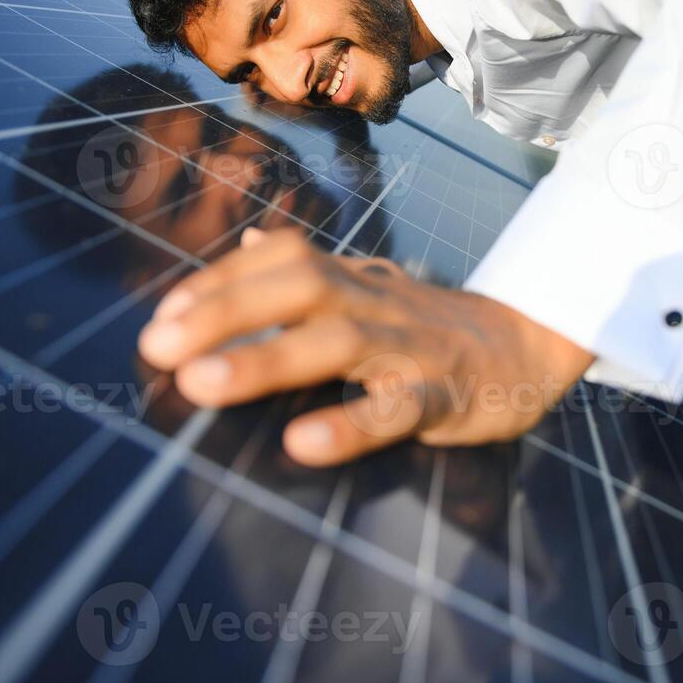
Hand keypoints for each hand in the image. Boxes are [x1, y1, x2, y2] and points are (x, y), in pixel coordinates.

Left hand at [137, 227, 595, 465]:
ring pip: (337, 341)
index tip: (162, 316)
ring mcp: (409, 346)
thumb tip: (246, 240)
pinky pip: (396, 408)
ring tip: (202, 384)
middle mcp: (374, 302)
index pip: (281, 259)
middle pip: (298, 286)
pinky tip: (303, 443)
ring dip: (265, 358)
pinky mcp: (443, 396)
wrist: (525, 346)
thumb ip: (304, 272)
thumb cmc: (425, 327)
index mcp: (351, 280)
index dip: (219, 282)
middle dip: (223, 310)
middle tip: (156, 346)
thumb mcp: (366, 290)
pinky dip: (350, 424)